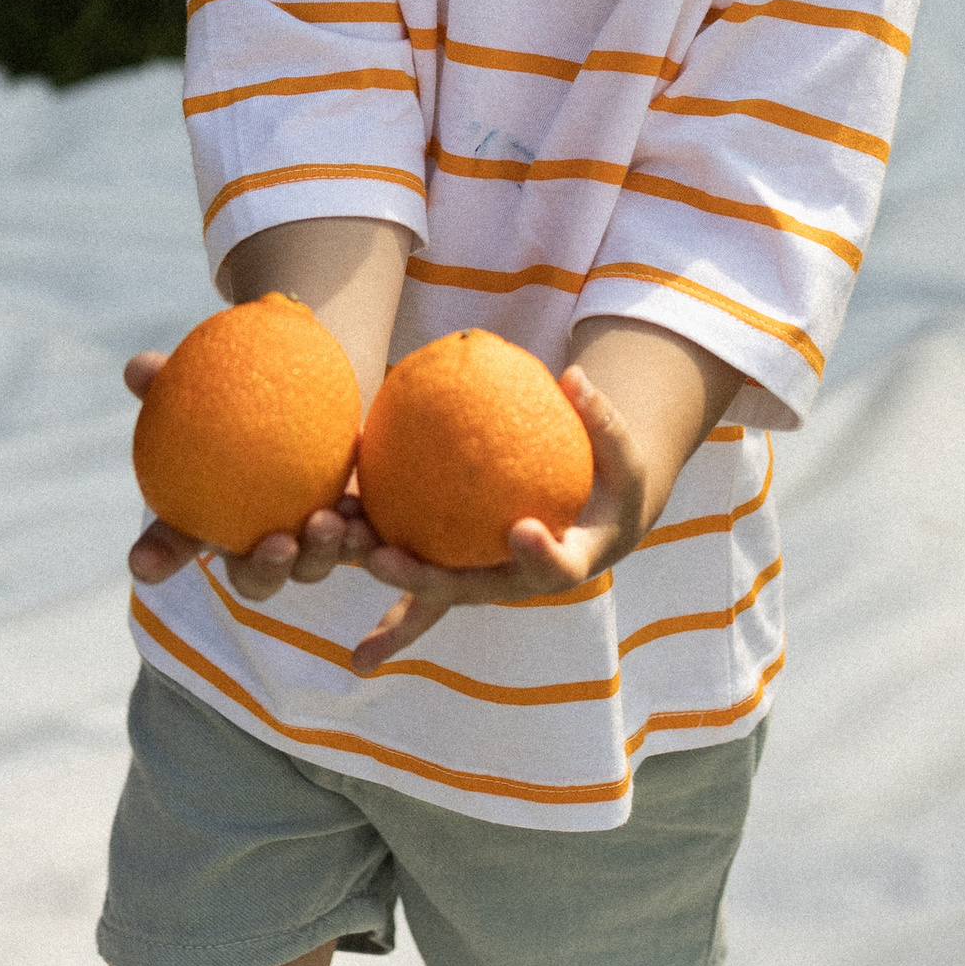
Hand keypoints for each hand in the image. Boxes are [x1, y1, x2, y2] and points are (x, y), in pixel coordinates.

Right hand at [121, 346, 378, 610]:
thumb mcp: (205, 384)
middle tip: (279, 545)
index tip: (143, 563)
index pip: (170, 544)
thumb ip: (169, 379)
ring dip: (321, 555)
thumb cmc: (236, 396)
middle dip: (264, 573)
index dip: (156, 558)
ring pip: (309, 568)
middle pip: (253, 580)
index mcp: (203, 520)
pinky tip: (366, 518)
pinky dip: (362, 537)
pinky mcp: (346, 529)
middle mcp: (251, 546)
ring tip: (330, 522)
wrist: (299, 393)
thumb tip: (140, 369)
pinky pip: (357, 544)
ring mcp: (302, 544)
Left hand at [345, 362, 653, 677]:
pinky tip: (341, 527)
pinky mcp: (459, 566)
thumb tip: (575, 374)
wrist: (595, 521)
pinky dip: (382, 562)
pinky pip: (417, 570)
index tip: (522, 529)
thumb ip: (603, 420)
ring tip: (341, 545)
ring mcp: (484, 579)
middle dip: (422, 581)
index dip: (541, 556)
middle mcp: (517, 582)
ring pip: (429, 587)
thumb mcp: (623, 455)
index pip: (556, 568)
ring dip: (383, 575)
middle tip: (384, 557)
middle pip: (468, 591)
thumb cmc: (612, 483)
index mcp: (569, 563)